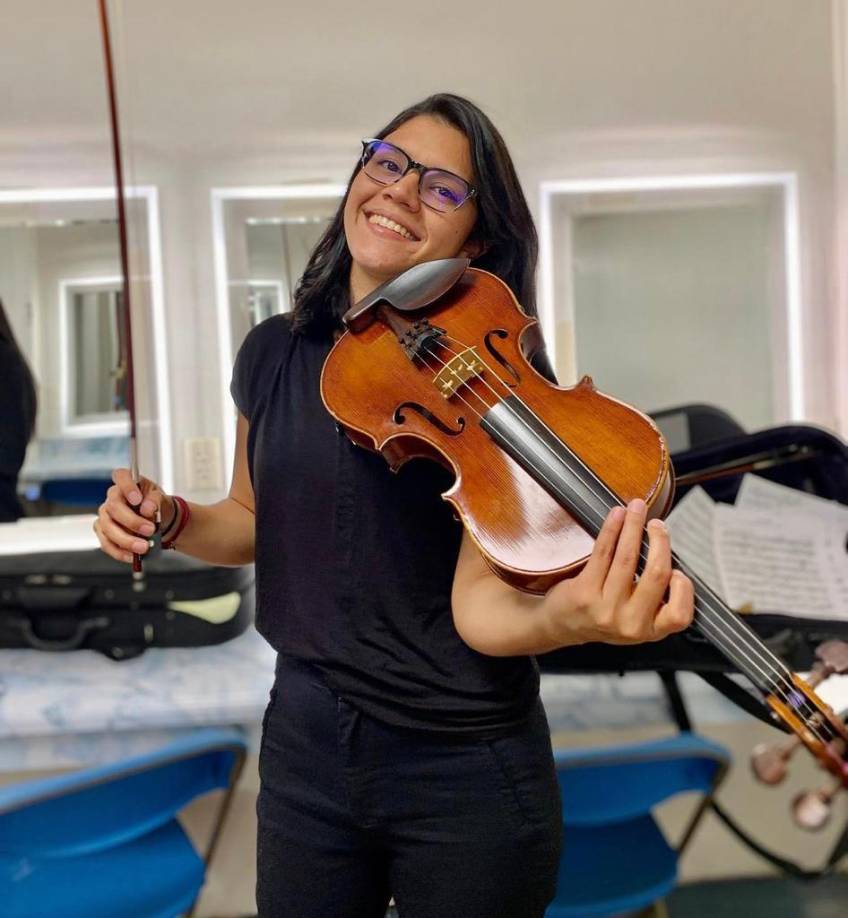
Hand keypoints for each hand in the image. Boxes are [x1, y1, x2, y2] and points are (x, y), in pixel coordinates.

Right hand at [93, 468, 174, 562]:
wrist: (159, 522)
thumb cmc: (157, 506)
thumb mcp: (162, 499)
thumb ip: (155, 501)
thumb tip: (147, 508)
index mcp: (127, 483)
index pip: (121, 476)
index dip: (127, 487)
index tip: (138, 499)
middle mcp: (112, 498)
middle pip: (113, 507)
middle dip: (132, 521)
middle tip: (150, 530)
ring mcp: (105, 515)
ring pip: (107, 528)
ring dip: (126, 540)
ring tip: (144, 547)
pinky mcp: (103, 532)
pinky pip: (106, 543)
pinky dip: (120, 552)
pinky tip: (132, 556)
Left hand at [544, 498, 693, 645]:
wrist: (563, 625)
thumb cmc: (604, 615)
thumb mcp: (636, 618)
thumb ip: (655, 598)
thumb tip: (666, 552)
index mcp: (649, 631)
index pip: (679, 615)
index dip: (683, 588)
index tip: (677, 568)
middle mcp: (629, 624)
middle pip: (656, 575)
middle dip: (660, 541)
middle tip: (657, 525)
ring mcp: (605, 609)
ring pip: (628, 558)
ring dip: (634, 526)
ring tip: (637, 508)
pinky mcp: (584, 592)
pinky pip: (603, 552)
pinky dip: (613, 528)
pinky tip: (617, 515)